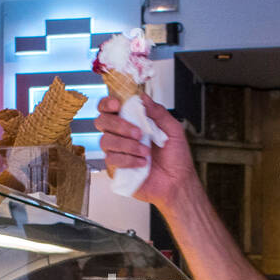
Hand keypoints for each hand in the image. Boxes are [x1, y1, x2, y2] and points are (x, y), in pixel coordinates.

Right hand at [93, 93, 197, 208]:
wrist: (177, 182)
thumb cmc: (176, 158)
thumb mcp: (173, 130)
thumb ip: (158, 112)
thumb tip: (143, 97)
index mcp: (133, 122)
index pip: (110, 108)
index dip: (108, 103)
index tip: (117, 104)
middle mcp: (122, 136)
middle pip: (102, 121)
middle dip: (119, 125)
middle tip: (138, 133)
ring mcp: (117, 152)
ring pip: (106, 141)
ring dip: (127, 145)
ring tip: (145, 151)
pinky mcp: (116, 169)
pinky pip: (111, 159)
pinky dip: (129, 159)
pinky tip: (142, 162)